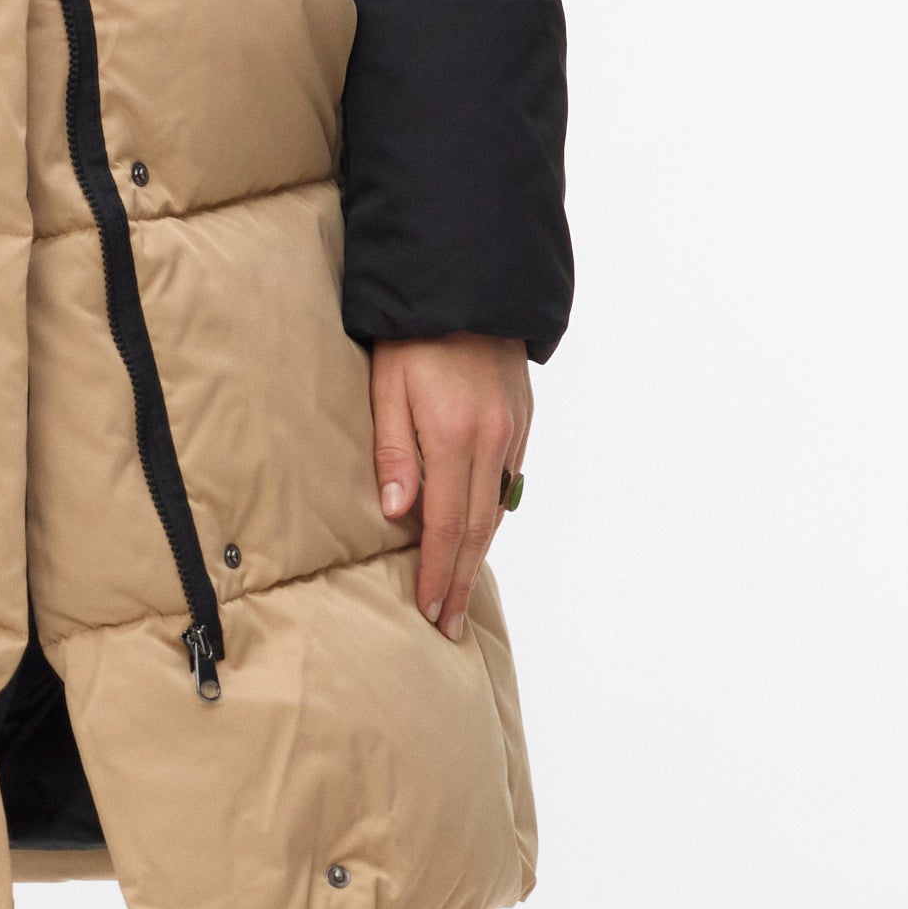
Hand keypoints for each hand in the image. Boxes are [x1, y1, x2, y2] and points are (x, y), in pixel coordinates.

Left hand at [369, 335, 531, 640]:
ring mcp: (512, 433)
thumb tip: (398, 512)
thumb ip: (393, 449)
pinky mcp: (521, 421)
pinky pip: (507, 483)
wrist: (467, 282)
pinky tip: (478, 536)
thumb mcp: (387, 384)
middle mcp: (492, 441)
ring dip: (478, 556)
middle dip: (462, 582)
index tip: (431, 612)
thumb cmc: (414, 333)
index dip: (438, 574)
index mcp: (454, 436)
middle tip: (450, 625)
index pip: (445, 526)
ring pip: (496, 510)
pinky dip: (492, 517)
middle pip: (477, 530)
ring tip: (461, 593)